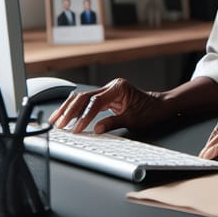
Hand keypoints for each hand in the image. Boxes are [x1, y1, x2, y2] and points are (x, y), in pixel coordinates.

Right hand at [48, 78, 164, 133]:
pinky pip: (88, 101)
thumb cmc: (151, 111)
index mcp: (119, 88)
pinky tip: (66, 115)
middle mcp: (112, 86)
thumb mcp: (133, 120)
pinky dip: (76, 109)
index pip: (95, 103)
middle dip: (70, 111)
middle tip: (59, 124)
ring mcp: (109, 90)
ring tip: (56, 119)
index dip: (84, 117)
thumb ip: (113, 123)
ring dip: (69, 108)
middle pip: (85, 97)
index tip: (75, 129)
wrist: (161, 106)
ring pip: (83, 97)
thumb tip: (95, 130)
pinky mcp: (107, 97)